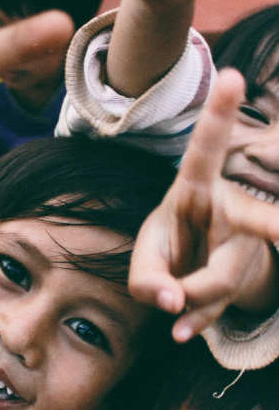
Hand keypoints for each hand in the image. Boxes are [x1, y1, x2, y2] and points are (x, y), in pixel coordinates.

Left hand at [129, 68, 278, 341]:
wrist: (190, 273)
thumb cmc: (167, 248)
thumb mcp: (144, 257)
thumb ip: (146, 279)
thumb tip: (174, 305)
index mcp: (195, 190)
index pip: (205, 152)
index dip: (218, 116)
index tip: (231, 76)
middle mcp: (230, 213)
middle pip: (256, 223)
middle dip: (277, 225)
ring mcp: (244, 248)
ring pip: (226, 278)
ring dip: (192, 302)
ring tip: (171, 324)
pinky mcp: (245, 279)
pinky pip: (222, 305)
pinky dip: (197, 321)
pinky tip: (182, 332)